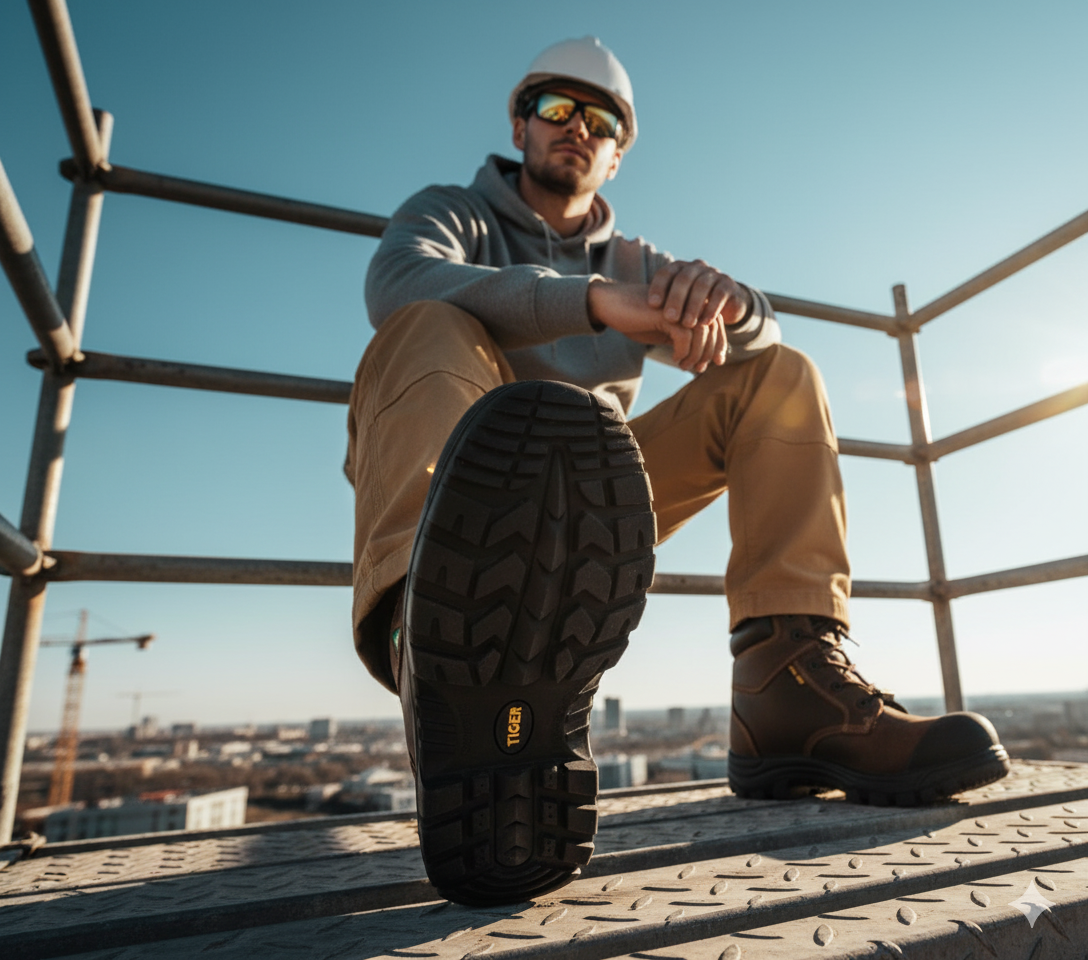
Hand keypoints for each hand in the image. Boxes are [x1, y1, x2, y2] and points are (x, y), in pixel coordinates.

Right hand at [588, 281, 727, 372]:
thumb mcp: (666, 332)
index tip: (716, 362)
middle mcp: (688, 300)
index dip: (719, 344)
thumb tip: (707, 359)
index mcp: (690, 302)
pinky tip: (675, 359)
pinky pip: (684, 337)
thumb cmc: (638, 320)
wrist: (612, 306)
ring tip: (684, 366)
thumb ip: (685, 340)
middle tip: (698, 369)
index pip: (716, 324)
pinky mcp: (666, 312)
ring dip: (696, 355)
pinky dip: (683, 352)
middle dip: (708, 353)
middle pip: (712, 329)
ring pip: (701, 334)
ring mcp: (678, 305)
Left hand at [647, 260, 750, 327]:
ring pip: (702, 285)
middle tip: (669, 318)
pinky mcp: (728, 284)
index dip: (658, 286)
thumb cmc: (689, 307)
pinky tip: (704, 323)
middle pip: (684, 278)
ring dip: (693, 305)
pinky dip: (712, 308)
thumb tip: (629, 316)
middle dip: (676, 298)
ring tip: (686, 324)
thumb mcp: (672, 306)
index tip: (651, 304)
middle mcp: (696, 268)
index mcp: (679, 269)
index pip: (666, 273)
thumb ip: (656, 307)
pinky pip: (719, 293)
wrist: (722, 304)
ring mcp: (713, 274)